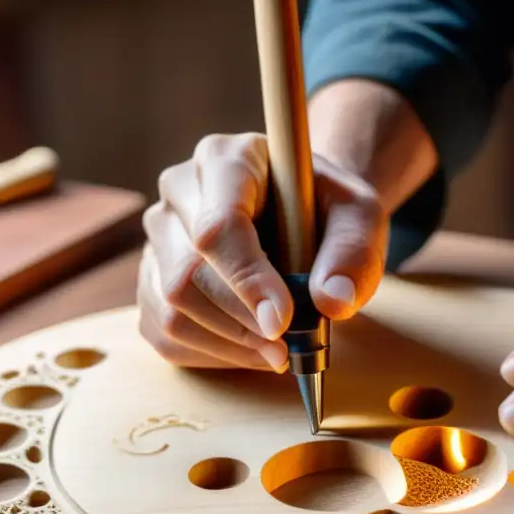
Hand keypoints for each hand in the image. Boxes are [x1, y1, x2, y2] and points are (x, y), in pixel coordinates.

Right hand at [138, 133, 386, 369]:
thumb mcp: (361, 217)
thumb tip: (332, 301)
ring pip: (169, 307)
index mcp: (228, 159)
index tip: (282, 322)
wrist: (304, 214)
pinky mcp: (153, 276)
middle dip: (242, 323)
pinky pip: (162, 331)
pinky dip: (209, 354)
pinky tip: (249, 350)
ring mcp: (159, 234)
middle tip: (288, 349)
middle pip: (187, 273)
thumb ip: (353, 254)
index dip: (247, 280)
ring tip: (277, 352)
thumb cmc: (328, 210)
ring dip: (227, 343)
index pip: (219, 226)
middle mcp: (180, 190)